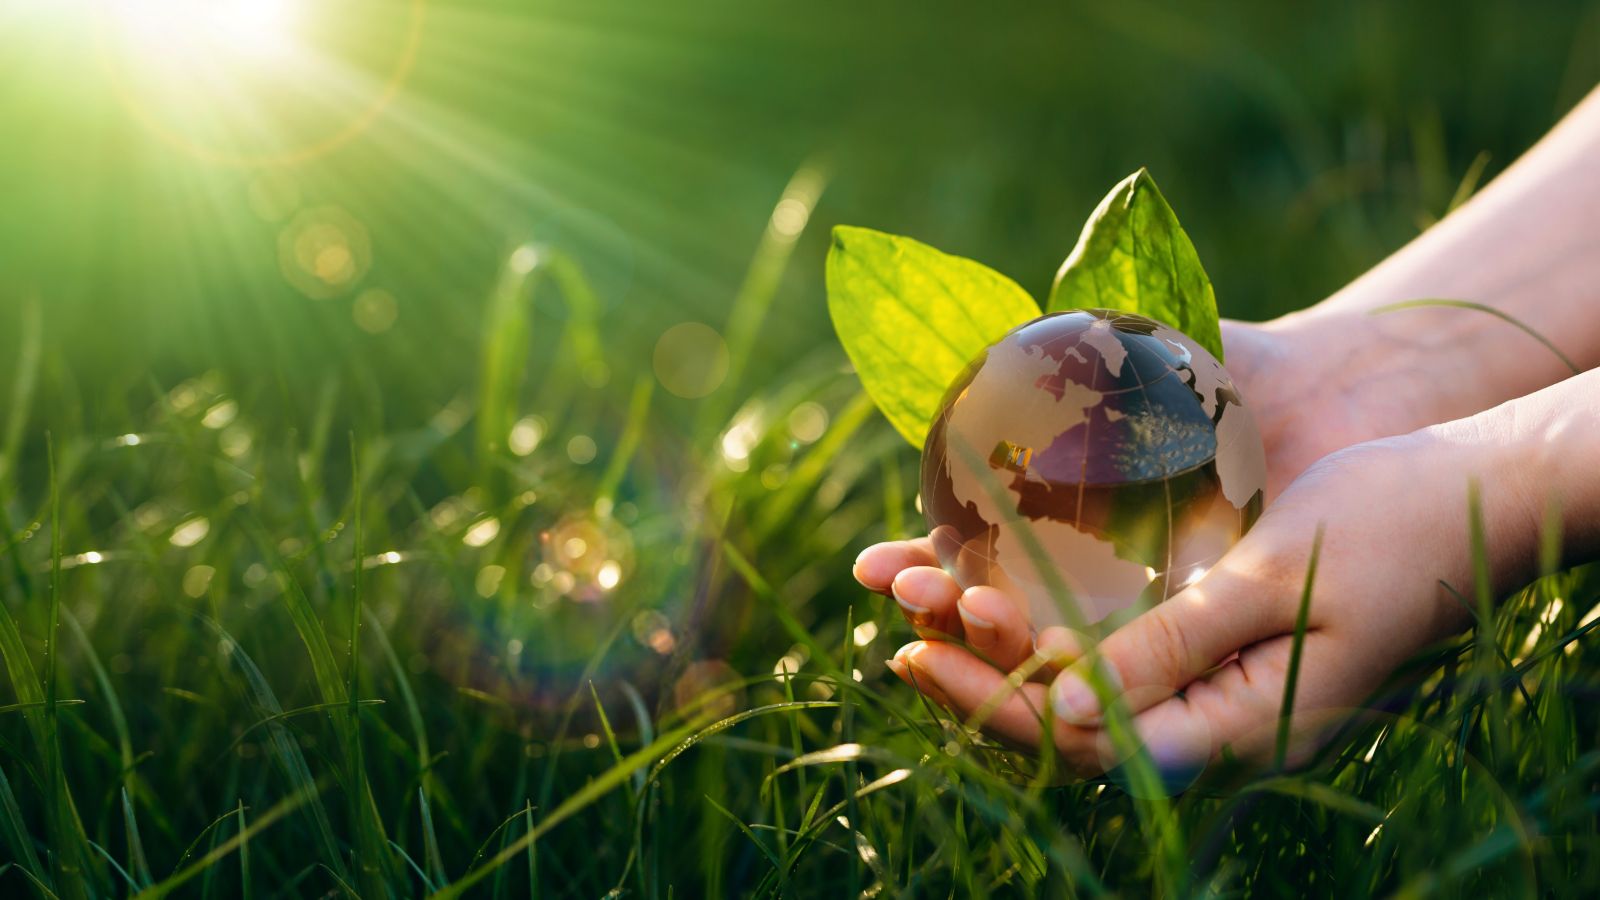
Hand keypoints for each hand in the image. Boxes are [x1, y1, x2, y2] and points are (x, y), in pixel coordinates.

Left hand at [858, 378, 1589, 773]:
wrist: (1474, 495)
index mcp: (1245, 726)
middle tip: (894, 618)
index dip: (991, 700)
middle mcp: (1222, 724)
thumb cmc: (1394, 524)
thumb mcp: (1278, 578)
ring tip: (921, 600)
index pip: (1088, 741)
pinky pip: (1115, 655)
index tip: (913, 647)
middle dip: (975, 674)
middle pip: (1071, 724)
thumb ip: (1176, 642)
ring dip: (999, 650)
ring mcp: (1219, 689)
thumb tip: (1065, 700)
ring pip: (1084, 690)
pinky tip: (997, 588)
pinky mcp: (1215, 648)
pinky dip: (1048, 627)